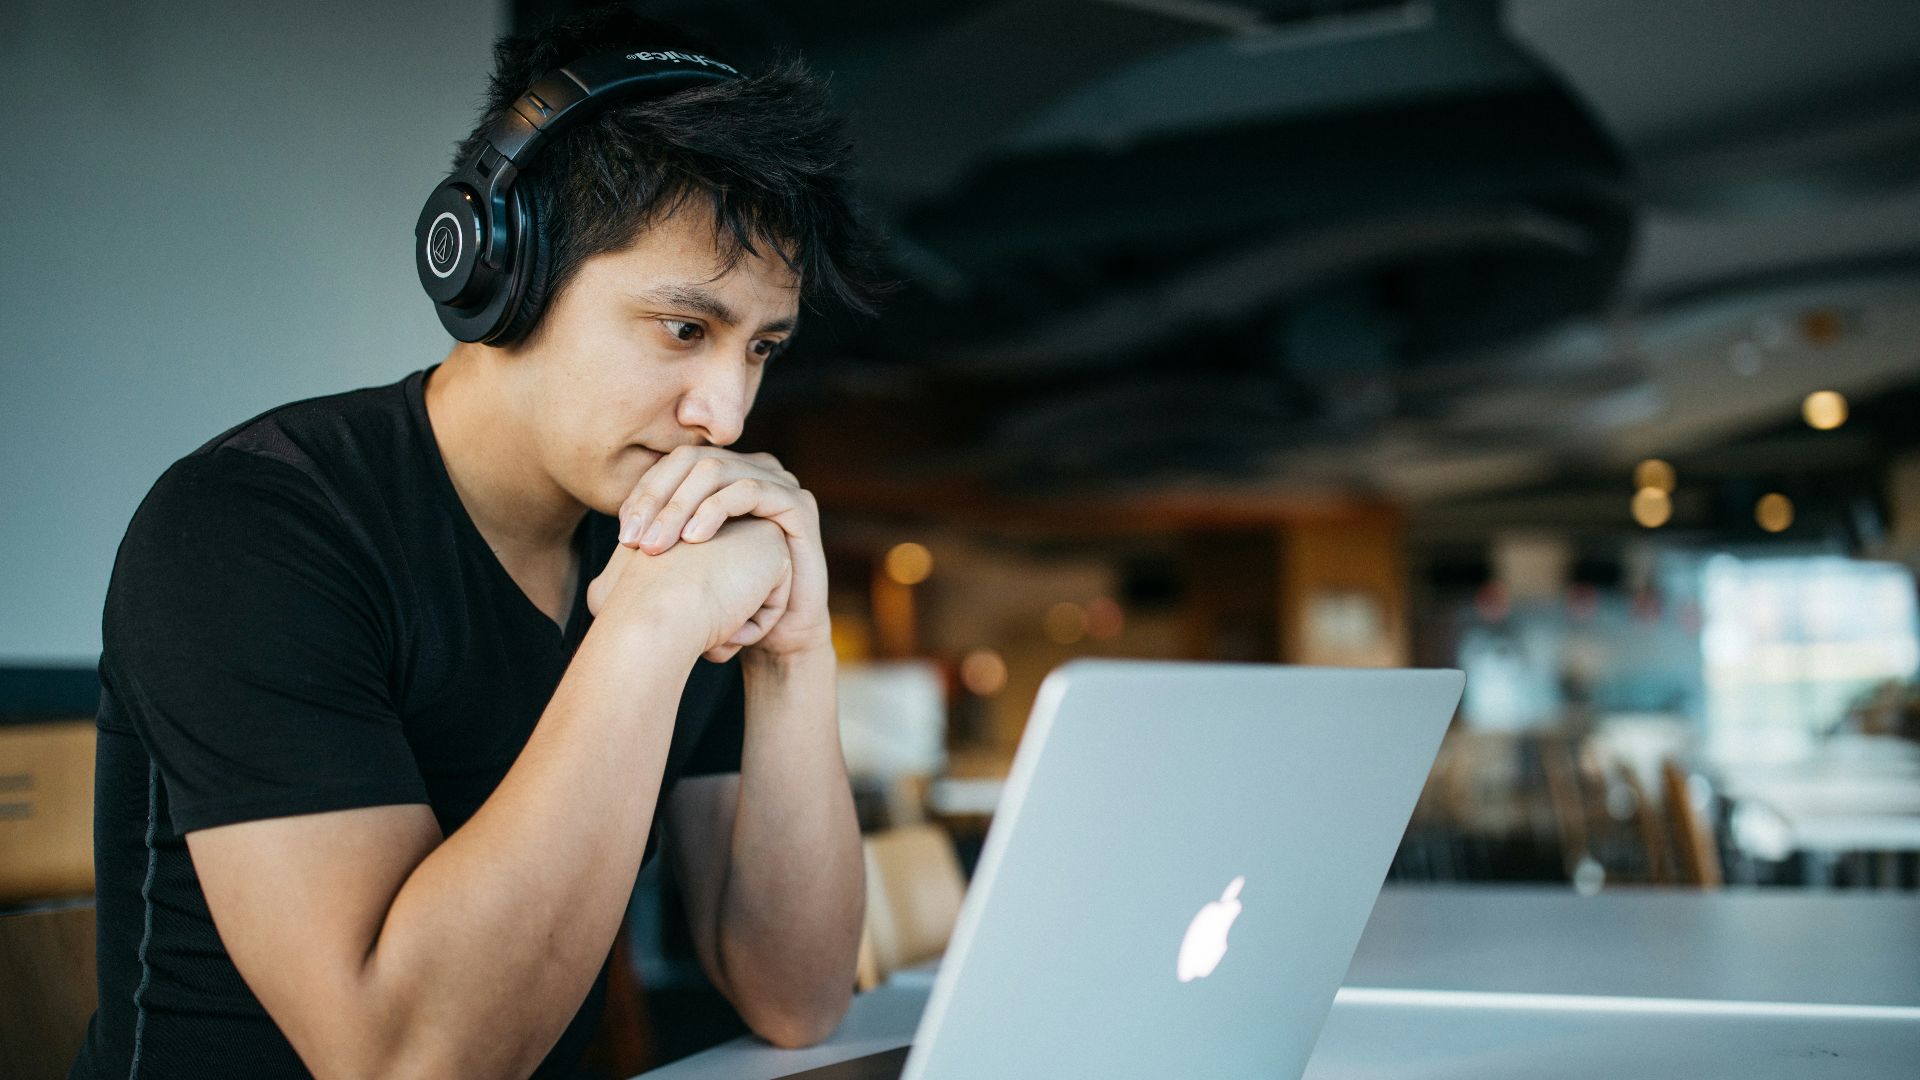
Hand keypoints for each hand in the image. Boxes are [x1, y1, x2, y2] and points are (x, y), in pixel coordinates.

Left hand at [616, 447, 829, 658]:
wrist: (776, 635)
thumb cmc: (727, 603)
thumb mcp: (683, 568)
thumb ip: (656, 541)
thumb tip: (615, 535)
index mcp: (723, 477)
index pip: (672, 465)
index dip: (643, 494)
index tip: (623, 536)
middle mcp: (750, 470)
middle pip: (691, 461)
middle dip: (657, 499)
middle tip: (634, 541)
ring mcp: (777, 482)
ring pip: (716, 470)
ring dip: (680, 506)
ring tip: (658, 545)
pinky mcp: (798, 503)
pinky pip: (750, 489)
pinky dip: (716, 509)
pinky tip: (695, 539)